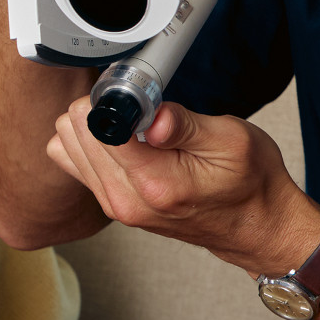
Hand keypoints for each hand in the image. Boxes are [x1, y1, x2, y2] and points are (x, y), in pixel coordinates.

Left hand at [40, 98, 319, 274]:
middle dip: (102, 107)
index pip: (100, 127)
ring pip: (66, 144)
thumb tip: (150, 115)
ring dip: (93, 124)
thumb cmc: (248, 182)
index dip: (115, 99)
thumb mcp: (232, 140)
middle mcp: (126, 199)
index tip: (139, 96)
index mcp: (155, 183)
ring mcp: (114, 204)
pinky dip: (89, 142)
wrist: (253, 223)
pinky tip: (121, 140)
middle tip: (140, 109)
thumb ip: (185, 125)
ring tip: (133, 124)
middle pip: (75, 132)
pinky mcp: (109, 202)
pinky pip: (73, 161)